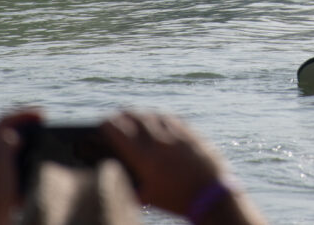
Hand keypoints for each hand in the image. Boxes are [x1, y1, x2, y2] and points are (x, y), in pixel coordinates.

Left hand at [0, 108, 43, 224]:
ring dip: (28, 140)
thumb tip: (16, 135)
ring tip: (43, 140)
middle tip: (43, 123)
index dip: (25, 114)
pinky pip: (15, 162)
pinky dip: (27, 157)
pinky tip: (36, 164)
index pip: (6, 120)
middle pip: (9, 130)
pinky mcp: (0, 181)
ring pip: (12, 146)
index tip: (43, 115)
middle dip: (27, 124)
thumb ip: (5, 143)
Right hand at [101, 111, 228, 215]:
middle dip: (123, 115)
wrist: (211, 194)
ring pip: (154, 114)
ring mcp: (177, 134)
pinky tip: (159, 119)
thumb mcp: (148, 197)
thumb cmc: (177, 199)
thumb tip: (119, 179)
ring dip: (142, 114)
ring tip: (135, 116)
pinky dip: (161, 117)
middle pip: (136, 117)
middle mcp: (159, 141)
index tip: (102, 123)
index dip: (108, 125)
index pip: (119, 131)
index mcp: (144, 157)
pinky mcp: (191, 132)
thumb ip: (131, 186)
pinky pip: (173, 118)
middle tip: (116, 115)